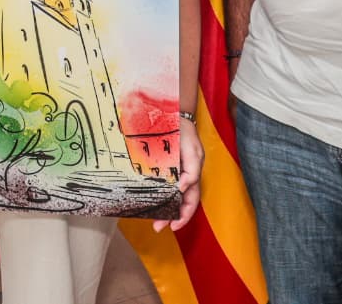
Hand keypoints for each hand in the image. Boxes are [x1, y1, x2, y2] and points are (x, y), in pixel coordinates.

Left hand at [157, 114, 204, 231]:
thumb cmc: (185, 132)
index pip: (191, 200)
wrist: (172, 114)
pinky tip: (148, 200)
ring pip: (169, 195)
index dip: (184, 214)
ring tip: (153, 220)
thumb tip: (182, 189)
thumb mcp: (193, 150)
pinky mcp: (160, 166)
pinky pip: (159, 184)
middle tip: (158, 227)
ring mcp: (172, 172)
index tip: (173, 225)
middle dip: (171, 216)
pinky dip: (156, 194)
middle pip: (180, 202)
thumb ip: (191, 171)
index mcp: (192, 175)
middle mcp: (183, 176)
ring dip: (163, 208)